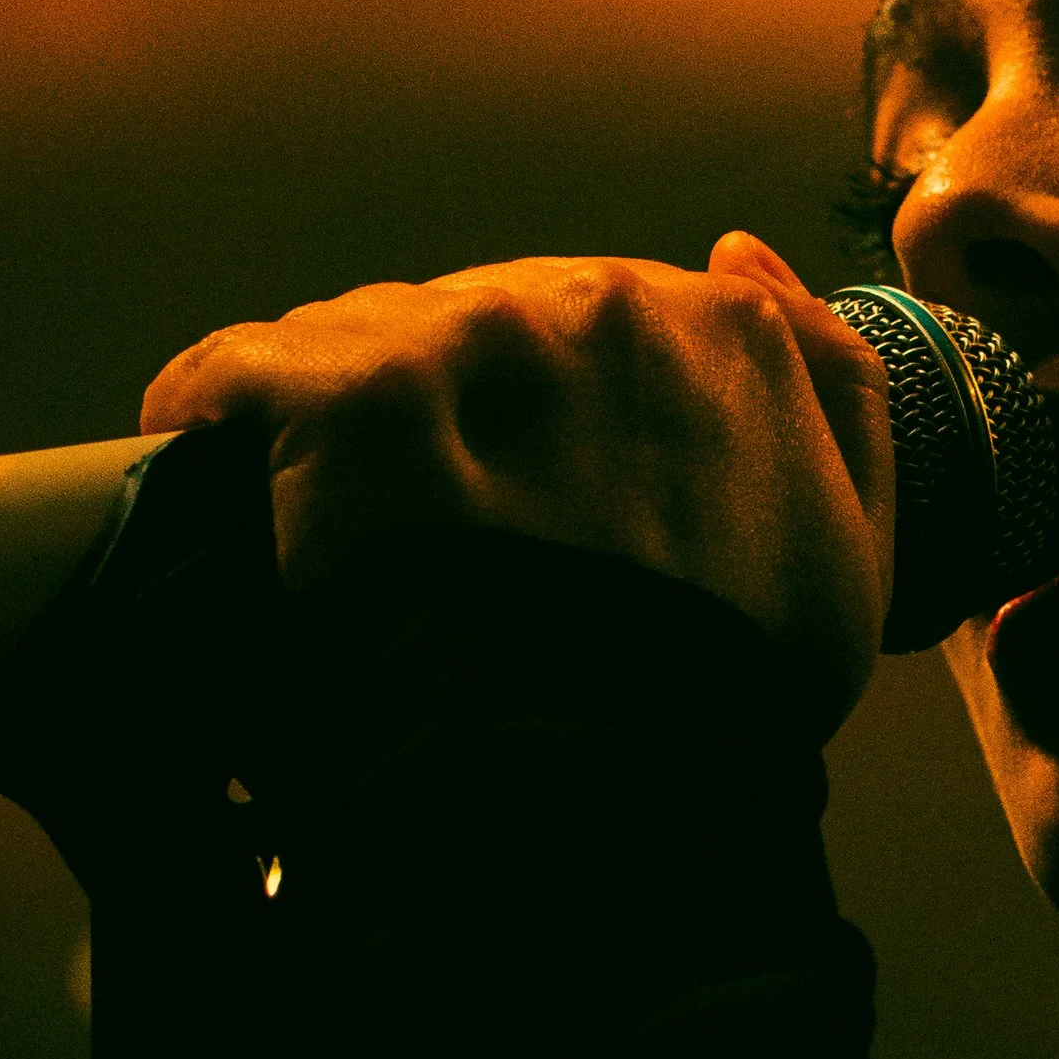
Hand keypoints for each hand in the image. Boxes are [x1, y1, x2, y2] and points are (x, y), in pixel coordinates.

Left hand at [141, 233, 893, 733]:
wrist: (620, 800)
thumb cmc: (727, 698)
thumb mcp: (847, 552)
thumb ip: (829, 387)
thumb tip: (742, 258)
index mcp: (719, 334)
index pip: (591, 319)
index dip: (542, 411)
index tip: (515, 495)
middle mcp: (596, 307)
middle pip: (467, 322)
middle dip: (440, 414)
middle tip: (424, 539)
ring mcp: (466, 341)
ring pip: (351, 340)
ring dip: (331, 428)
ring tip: (325, 537)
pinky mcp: (347, 397)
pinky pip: (231, 378)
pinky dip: (211, 432)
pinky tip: (214, 495)